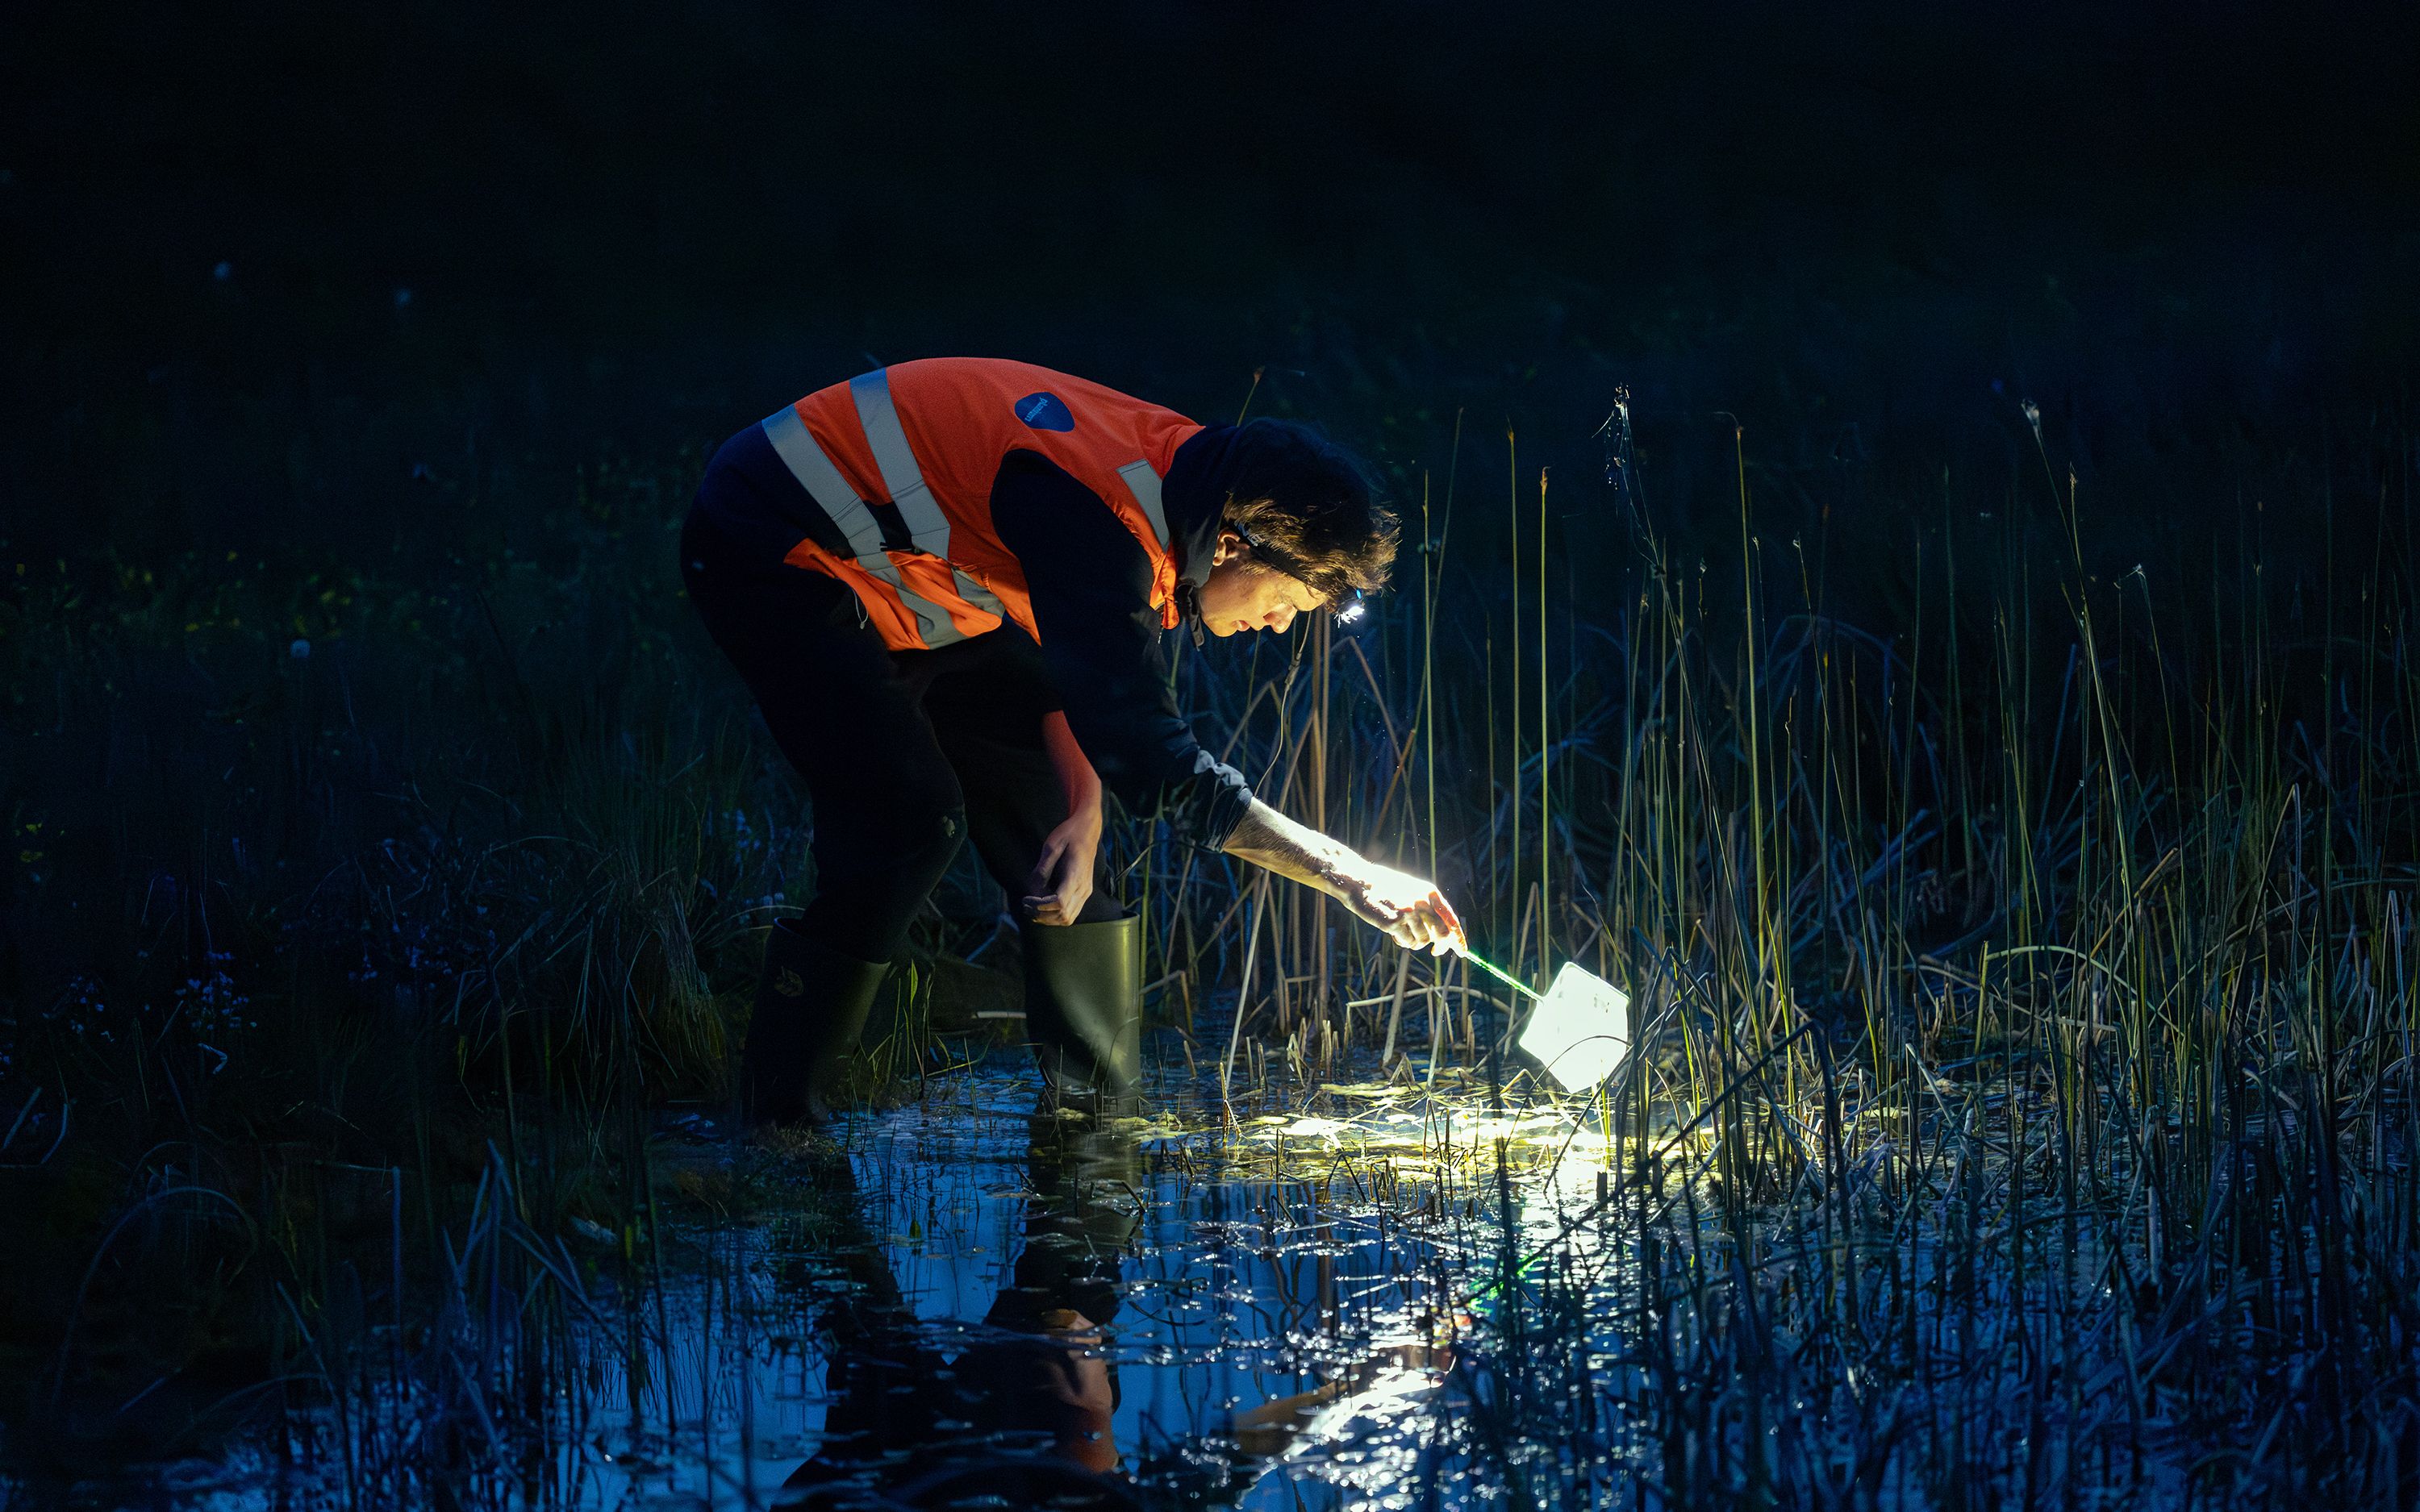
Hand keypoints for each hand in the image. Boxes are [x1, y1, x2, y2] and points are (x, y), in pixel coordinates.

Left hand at [1022, 808, 1100, 925]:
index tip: (1027, 899)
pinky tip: (1044, 908)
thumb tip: (1033, 887)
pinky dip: (1056, 916)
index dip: (1041, 907)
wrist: (1088, 830)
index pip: (1059, 902)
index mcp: (1075, 875)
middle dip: (1041, 915)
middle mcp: (1083, 887)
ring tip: (1032, 910)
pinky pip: (1072, 913)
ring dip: (1048, 919)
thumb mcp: (1052, 845)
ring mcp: (1086, 891)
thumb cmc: (1069, 834)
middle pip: (1063, 915)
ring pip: (1068, 918)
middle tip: (1025, 906)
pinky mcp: (1084, 892)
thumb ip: (1043, 867)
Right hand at [1330, 861, 1465, 954]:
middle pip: (1442, 934)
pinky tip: (1393, 933)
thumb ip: (1427, 907)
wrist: (1359, 882)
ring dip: (1414, 942)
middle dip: (1442, 946)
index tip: (1462, 951)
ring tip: (1402, 932)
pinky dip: (1402, 942)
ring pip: (1423, 941)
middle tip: (1437, 952)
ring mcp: (1408, 912)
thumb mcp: (1411, 889)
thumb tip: (1441, 934)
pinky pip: (1407, 942)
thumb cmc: (1384, 887)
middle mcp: (1422, 901)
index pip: (1451, 919)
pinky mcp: (1394, 922)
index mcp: (1429, 892)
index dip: (1458, 937)